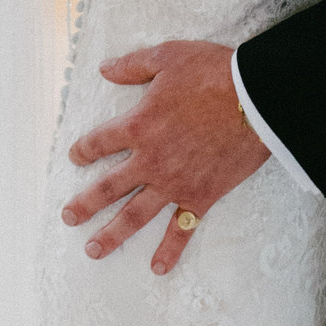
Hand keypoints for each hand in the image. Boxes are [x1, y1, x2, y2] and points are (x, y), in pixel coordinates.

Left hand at [61, 40, 270, 273]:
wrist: (257, 100)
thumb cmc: (214, 73)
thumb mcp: (168, 57)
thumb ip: (133, 66)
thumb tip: (104, 69)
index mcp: (138, 125)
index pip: (99, 142)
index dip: (84, 150)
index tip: (76, 157)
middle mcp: (149, 160)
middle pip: (108, 187)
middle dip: (85, 204)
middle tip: (68, 218)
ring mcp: (174, 183)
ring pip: (135, 215)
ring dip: (112, 234)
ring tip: (93, 251)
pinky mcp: (201, 196)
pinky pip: (182, 228)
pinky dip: (170, 249)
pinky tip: (157, 268)